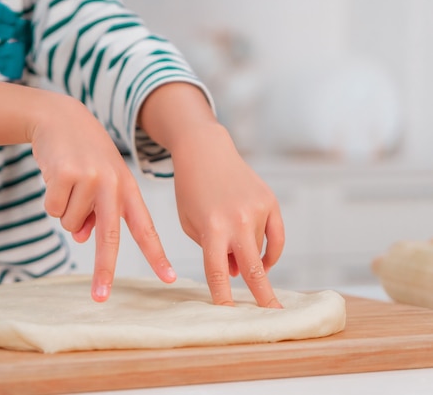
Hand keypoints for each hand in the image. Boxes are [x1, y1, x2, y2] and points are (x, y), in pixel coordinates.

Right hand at [29, 95, 175, 301]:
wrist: (61, 118)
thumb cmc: (84, 156)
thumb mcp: (100, 182)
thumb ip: (97, 213)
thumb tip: (84, 238)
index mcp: (128, 189)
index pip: (146, 228)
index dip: (157, 255)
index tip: (169, 279)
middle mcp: (114, 185)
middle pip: (111, 237)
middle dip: (105, 270)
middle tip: (100, 298)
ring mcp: (91, 179)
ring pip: (71, 224)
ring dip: (65, 210)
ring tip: (68, 183)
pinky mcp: (66, 174)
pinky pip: (53, 210)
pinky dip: (50, 199)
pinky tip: (55, 176)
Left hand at [138, 82, 283, 307]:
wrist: (205, 152)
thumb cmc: (191, 191)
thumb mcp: (190, 223)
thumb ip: (212, 251)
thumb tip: (236, 272)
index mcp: (212, 227)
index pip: (217, 271)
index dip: (223, 296)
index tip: (229, 315)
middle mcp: (237, 220)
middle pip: (253, 268)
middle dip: (263, 295)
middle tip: (274, 314)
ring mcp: (257, 210)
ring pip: (259, 250)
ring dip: (247, 256)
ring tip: (230, 239)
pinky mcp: (270, 201)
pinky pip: (277, 237)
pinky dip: (271, 252)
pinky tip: (264, 260)